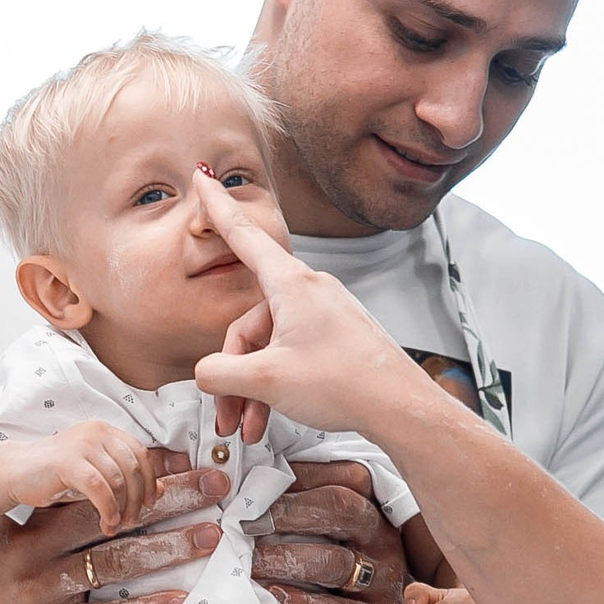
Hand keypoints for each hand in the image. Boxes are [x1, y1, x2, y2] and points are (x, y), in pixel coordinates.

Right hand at [0, 455, 230, 603]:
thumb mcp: (7, 524)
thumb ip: (51, 498)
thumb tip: (113, 468)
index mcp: (29, 523)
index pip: (95, 493)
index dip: (141, 477)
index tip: (186, 463)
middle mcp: (33, 556)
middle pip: (113, 524)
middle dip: (168, 503)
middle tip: (215, 490)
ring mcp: (40, 598)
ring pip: (114, 566)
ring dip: (168, 550)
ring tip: (210, 537)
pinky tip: (178, 602)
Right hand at [1, 421, 153, 533]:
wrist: (14, 471)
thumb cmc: (55, 474)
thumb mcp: (95, 472)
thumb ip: (125, 477)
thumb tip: (162, 490)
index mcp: (105, 431)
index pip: (141, 454)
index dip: (150, 481)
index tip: (150, 503)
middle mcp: (96, 432)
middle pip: (134, 468)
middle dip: (138, 498)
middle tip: (132, 520)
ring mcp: (82, 444)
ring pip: (119, 480)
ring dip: (122, 508)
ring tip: (115, 525)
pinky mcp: (68, 461)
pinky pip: (99, 488)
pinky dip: (107, 508)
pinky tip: (106, 522)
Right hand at [189, 170, 445, 443]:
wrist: (399, 407)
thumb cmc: (347, 383)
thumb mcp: (267, 379)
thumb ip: (221, 372)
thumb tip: (205, 371)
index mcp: (292, 285)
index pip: (244, 236)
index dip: (218, 207)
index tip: (203, 179)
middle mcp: (309, 292)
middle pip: (248, 321)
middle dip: (232, 369)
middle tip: (226, 410)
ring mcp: (324, 315)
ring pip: (268, 344)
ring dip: (252, 386)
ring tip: (248, 424)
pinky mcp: (335, 337)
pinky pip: (290, 353)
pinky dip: (275, 384)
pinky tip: (268, 417)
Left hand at [248, 463, 420, 603]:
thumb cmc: (344, 584)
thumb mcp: (334, 542)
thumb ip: (305, 514)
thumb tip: (251, 485)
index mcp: (373, 511)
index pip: (347, 476)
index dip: (301, 473)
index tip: (256, 481)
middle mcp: (383, 540)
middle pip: (341, 508)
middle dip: (286, 510)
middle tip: (241, 522)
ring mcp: (385, 584)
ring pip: (334, 561)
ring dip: (285, 559)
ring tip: (246, 564)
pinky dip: (302, 603)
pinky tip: (274, 597)